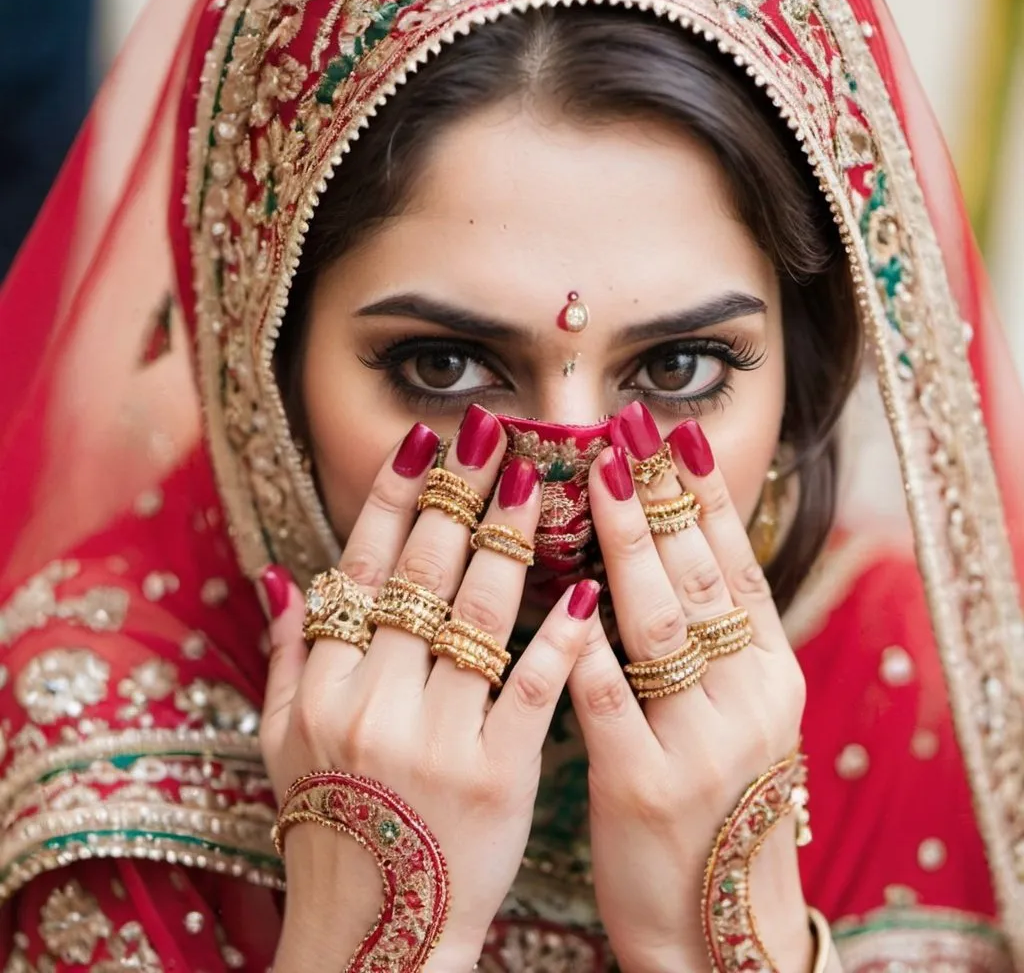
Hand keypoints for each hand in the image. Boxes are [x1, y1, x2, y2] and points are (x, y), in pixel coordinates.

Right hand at [257, 405, 599, 971]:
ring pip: (479, 616)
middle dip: (459, 495)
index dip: (392, 499)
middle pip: (423, 574)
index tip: (423, 443)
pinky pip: (532, 691)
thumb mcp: (281, 744)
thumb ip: (285, 655)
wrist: (375, 938)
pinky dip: (559, 636)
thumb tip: (285, 574)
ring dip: (510, 541)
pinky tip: (586, 587)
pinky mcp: (497, 776)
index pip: (362, 568)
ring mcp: (437, 738)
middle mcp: (374, 701)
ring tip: (538, 480)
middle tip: (493, 431)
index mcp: (323, 686)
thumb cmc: (328, 831)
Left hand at [568, 404, 811, 972]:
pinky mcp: (646, 788)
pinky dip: (583, 643)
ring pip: (660, 624)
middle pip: (699, 579)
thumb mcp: (734, 717)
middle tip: (625, 431)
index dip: (705, 497)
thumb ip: (710, 641)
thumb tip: (662, 547)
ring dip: (626, 544)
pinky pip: (608, 700)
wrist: (719, 926)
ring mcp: (700, 744)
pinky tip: (557, 593)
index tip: (672, 434)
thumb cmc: (714, 805)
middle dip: (659, 498)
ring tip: (597, 478)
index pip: (739, 566)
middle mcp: (748, 701)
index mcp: (771, 676)